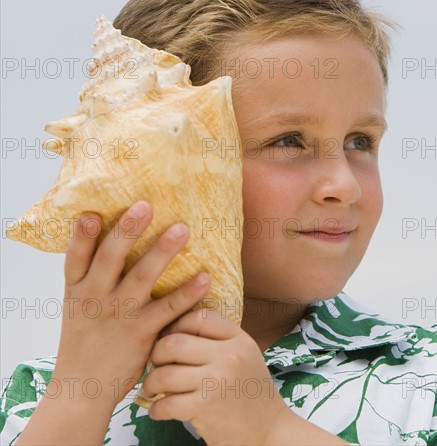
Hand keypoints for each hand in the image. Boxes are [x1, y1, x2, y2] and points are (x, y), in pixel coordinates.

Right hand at [53, 201, 209, 408]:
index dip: (81, 235)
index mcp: (76, 289)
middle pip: (109, 259)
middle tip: (145, 205)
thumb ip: (92, 275)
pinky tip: (205, 277)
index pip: (75, 258)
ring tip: (182, 229)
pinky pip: (168, 309)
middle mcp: (95, 298)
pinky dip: (187, 293)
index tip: (90, 212)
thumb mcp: (78, 304)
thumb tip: (111, 236)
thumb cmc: (85, 339)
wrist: (83, 388)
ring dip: (162, 252)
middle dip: (126, 230)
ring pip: (141, 278)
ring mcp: (119, 315)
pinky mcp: (141, 332)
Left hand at [142, 309, 290, 445]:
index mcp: (238, 340)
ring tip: (152, 388)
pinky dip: (156, 408)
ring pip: (165, 373)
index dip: (178, 324)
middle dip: (157, 354)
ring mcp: (216, 382)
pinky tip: (159, 409)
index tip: (169, 336)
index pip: (200, 317)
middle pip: (175, 342)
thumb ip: (220, 338)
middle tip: (156, 364)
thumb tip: (180, 325)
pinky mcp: (204, 409)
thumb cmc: (251, 393)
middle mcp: (228, 356)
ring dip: (151, 383)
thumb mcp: (245, 355)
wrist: (269, 432)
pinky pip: (166, 403)